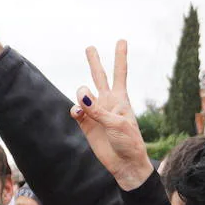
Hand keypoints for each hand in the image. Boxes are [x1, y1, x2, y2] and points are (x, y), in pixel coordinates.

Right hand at [71, 41, 154, 190]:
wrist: (125, 164)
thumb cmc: (129, 143)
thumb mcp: (117, 124)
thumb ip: (97, 109)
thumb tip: (81, 93)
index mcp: (121, 99)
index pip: (120, 73)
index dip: (120, 56)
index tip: (122, 40)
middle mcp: (107, 102)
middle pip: (99, 76)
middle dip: (94, 62)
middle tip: (89, 47)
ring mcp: (95, 112)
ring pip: (83, 93)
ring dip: (81, 92)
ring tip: (83, 100)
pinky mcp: (86, 124)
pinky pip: (76, 111)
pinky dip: (75, 109)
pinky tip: (78, 112)